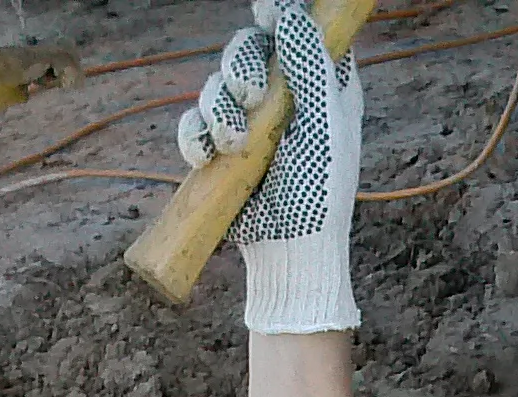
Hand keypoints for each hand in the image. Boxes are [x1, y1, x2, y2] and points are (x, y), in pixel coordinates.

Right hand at [177, 1, 362, 335]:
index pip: (298, 33)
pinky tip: (209, 156)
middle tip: (249, 95)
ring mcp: (249, 125)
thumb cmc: (319, 193)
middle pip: (248, 48)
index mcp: (320, 88)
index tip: (266, 11)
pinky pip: (194, 124)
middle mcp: (284, 100)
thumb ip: (311, 67)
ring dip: (218, 108)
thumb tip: (291, 14)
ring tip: (235, 144)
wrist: (289, 251)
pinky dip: (196, 136)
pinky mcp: (221, 152)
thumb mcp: (324, 127)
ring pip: (215, 83)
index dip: (280, 15)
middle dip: (240, 65)